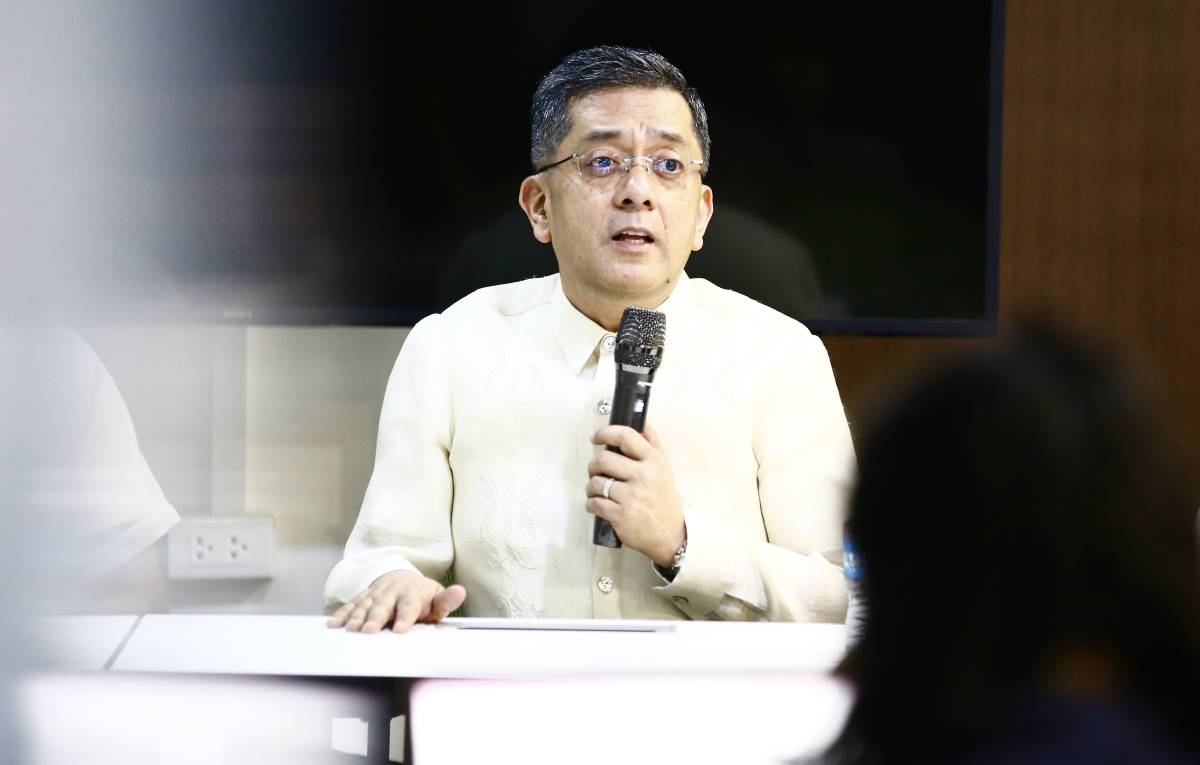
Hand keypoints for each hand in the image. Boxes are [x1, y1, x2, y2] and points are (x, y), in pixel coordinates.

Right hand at [326, 570, 466, 632]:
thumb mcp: (436, 597)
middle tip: (369, 631)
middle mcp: (391, 593)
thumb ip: (447, 600)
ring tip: (351, 629)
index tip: (401, 630)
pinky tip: (334, 624)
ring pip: (365, 606)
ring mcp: (375, 595)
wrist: (401, 578)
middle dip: (376, 618)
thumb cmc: (421, 596)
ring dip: (357, 617)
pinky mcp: (362, 598)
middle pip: (383, 606)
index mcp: (411, 594)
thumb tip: (460, 592)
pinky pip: (351, 606)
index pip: (409, 607)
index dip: (405, 618)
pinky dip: (341, 614)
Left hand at [587, 423, 685, 566]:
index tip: (596, 437)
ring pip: (595, 482)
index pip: (625, 436)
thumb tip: (642, 421)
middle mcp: (643, 477)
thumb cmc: (664, 499)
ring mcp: (632, 497)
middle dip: (594, 465)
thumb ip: (653, 443)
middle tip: (596, 470)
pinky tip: (598, 504)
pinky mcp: (621, 515)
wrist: (670, 534)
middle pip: (603, 459)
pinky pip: (594, 503)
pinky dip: (591, 503)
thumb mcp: (664, 468)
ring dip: (591, 486)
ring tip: (598, 490)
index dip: (605, 433)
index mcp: (654, 462)